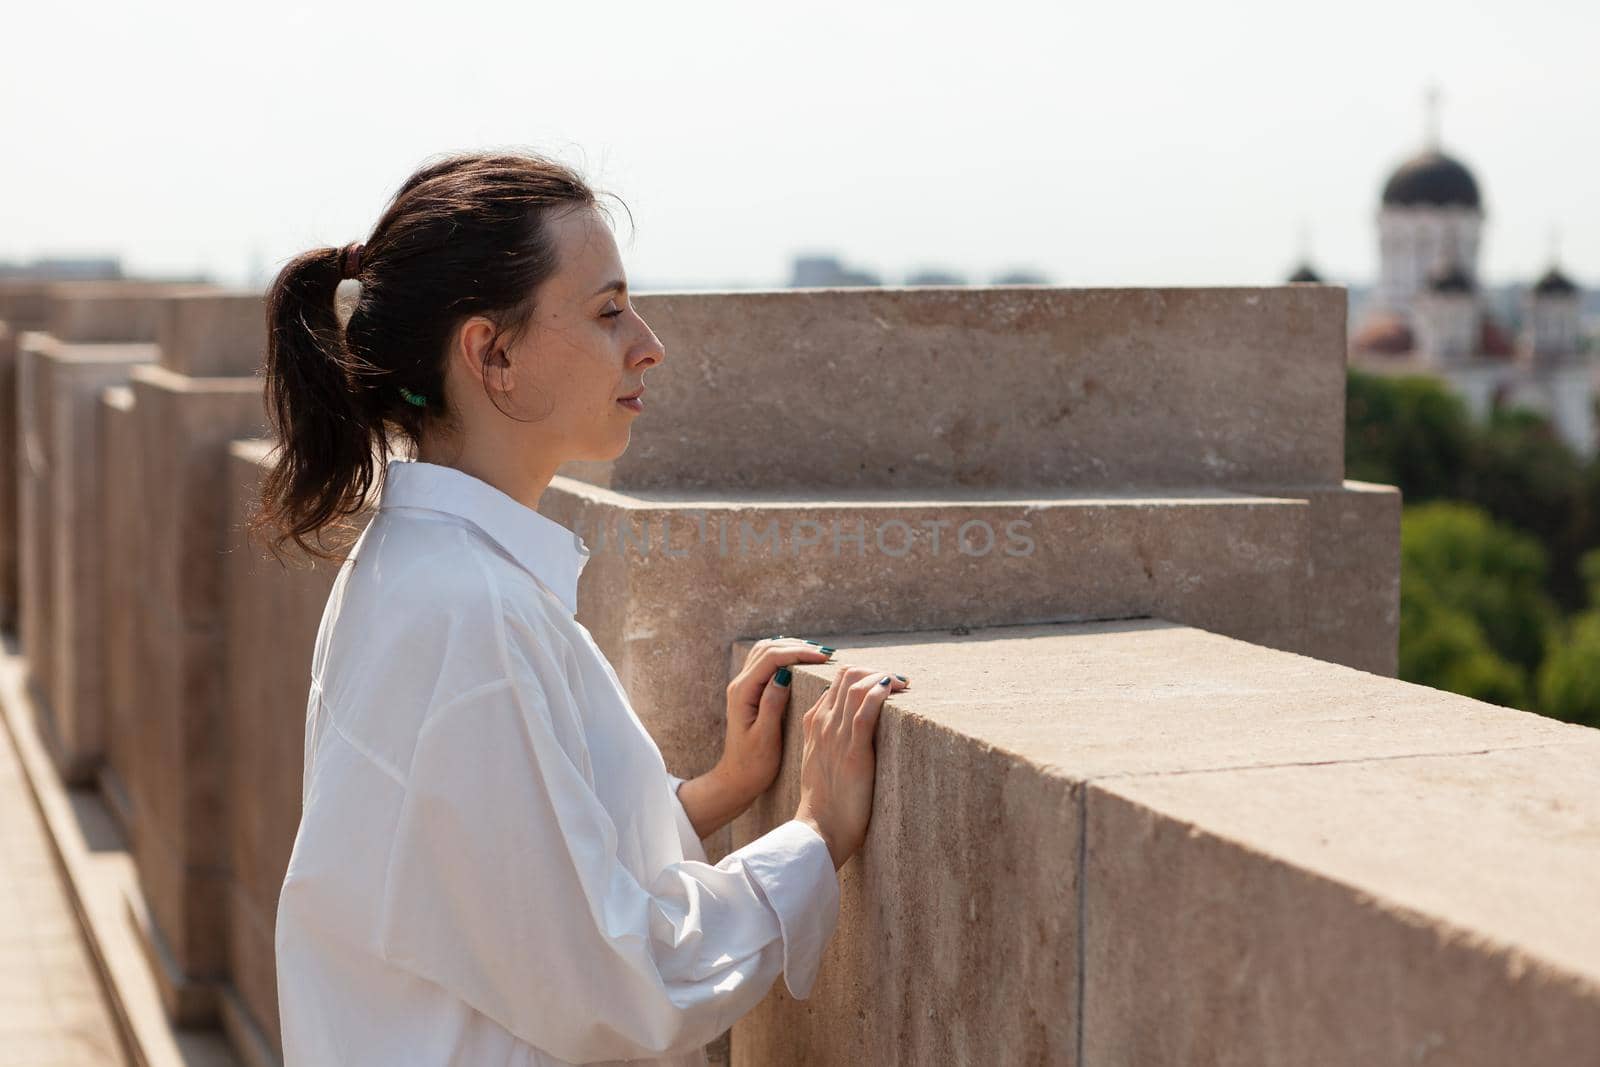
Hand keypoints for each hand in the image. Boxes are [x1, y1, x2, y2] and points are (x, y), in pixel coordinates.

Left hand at [718, 637, 834, 803]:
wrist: (738, 778)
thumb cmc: (754, 764)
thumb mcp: (766, 737)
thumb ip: (773, 704)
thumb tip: (784, 675)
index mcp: (743, 693)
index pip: (771, 659)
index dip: (798, 653)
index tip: (823, 658)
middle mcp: (740, 685)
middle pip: (768, 649)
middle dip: (797, 647)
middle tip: (826, 654)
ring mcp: (743, 687)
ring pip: (765, 652)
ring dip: (790, 648)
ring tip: (816, 654)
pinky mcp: (750, 692)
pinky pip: (766, 663)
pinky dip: (784, 656)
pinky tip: (800, 661)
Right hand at [795, 664, 909, 869]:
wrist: (818, 830)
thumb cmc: (825, 801)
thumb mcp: (821, 761)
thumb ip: (830, 739)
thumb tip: (854, 725)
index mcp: (813, 723)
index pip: (836, 681)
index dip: (862, 674)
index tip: (884, 682)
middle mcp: (822, 724)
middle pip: (847, 675)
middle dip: (875, 670)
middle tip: (898, 682)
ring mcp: (836, 736)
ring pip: (857, 686)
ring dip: (883, 677)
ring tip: (903, 684)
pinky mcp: (853, 752)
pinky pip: (866, 710)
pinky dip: (881, 693)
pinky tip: (894, 690)